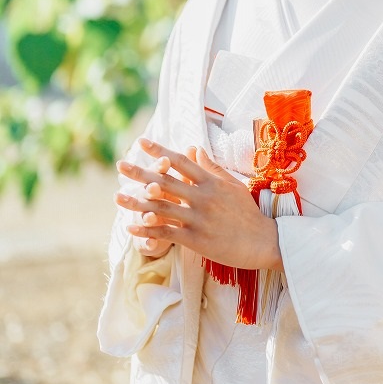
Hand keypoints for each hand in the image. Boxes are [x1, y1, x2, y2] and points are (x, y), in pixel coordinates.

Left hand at [115, 137, 282, 271]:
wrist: (263, 241)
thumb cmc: (248, 213)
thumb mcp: (232, 185)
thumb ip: (211, 167)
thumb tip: (194, 147)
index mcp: (211, 182)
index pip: (181, 161)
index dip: (160, 151)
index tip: (142, 142)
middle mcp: (203, 197)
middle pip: (166, 181)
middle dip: (140, 172)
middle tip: (120, 164)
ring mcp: (198, 218)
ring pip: (161, 207)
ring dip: (137, 202)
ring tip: (117, 196)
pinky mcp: (196, 239)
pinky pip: (166, 233)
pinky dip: (147, 230)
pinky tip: (131, 227)